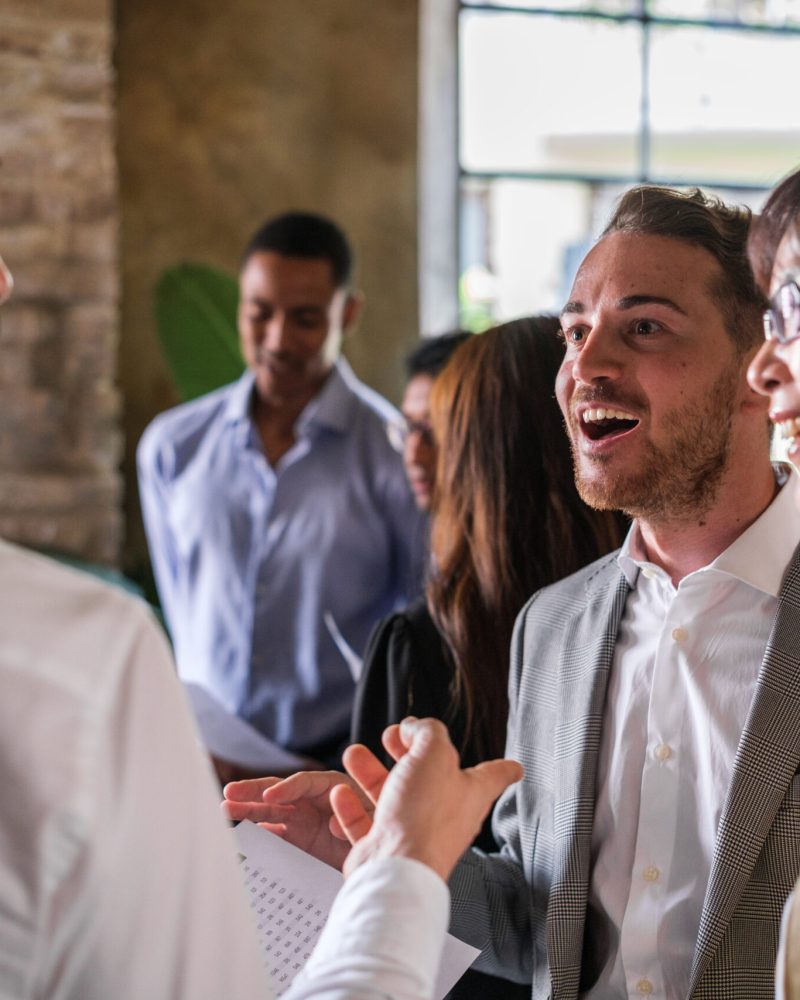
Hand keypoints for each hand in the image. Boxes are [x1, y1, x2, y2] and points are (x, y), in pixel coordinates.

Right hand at [222, 764, 380, 870]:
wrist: (388, 860)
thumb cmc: (388, 827)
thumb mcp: (379, 816)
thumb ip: (358, 816)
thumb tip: (333, 824)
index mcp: (335, 787)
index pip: (305, 783)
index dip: (287, 788)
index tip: (270, 797)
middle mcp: (316, 801)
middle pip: (282, 792)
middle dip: (255, 791)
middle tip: (229, 792)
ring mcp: (306, 822)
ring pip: (272, 811)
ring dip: (250, 809)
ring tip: (225, 808)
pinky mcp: (301, 842)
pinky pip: (276, 835)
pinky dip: (260, 834)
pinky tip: (243, 835)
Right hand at [331, 717, 522, 881]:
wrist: (396, 868)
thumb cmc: (423, 815)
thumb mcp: (433, 754)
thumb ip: (427, 733)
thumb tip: (413, 728)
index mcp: (470, 792)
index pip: (495, 775)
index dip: (504, 766)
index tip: (515, 766)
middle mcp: (447, 814)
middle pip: (430, 776)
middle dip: (409, 752)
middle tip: (393, 737)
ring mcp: (416, 832)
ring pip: (393, 795)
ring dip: (372, 772)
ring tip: (354, 755)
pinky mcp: (387, 848)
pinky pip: (368, 823)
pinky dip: (353, 807)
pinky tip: (341, 794)